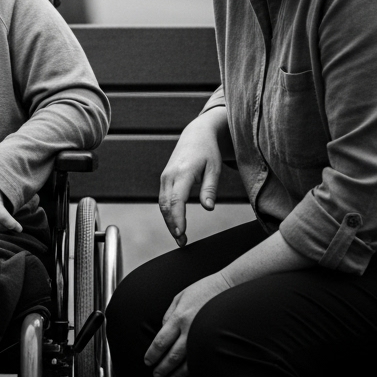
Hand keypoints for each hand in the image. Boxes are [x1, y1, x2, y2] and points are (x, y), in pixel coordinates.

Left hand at [144, 272, 232, 376]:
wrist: (227, 287)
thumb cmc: (203, 290)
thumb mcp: (179, 297)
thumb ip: (168, 314)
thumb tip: (161, 329)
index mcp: (179, 317)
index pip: (160, 341)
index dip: (153, 354)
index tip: (148, 360)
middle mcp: (190, 329)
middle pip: (172, 355)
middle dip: (162, 367)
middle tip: (156, 374)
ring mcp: (203, 336)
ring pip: (187, 361)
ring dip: (177, 372)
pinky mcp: (213, 339)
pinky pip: (201, 358)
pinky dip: (192, 368)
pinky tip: (187, 372)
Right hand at [159, 108, 225, 245]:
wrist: (196, 134)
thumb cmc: (208, 151)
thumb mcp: (214, 168)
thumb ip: (210, 188)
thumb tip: (209, 208)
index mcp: (182, 172)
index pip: (176, 200)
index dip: (177, 218)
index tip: (182, 233)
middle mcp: (169, 175)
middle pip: (165, 205)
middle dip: (172, 225)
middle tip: (182, 242)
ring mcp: (165, 177)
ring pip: (162, 204)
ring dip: (169, 221)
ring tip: (180, 237)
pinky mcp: (165, 179)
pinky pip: (163, 199)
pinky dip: (168, 213)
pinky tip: (176, 223)